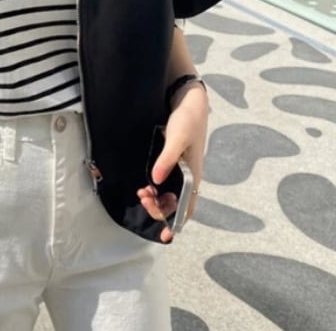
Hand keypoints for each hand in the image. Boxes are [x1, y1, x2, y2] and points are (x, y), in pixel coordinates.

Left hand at [137, 83, 207, 242]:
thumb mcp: (176, 138)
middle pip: (176, 203)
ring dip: (155, 199)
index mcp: (194, 174)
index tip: (165, 235)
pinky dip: (154, 188)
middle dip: (159, 207)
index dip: (178, 222)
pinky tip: (144, 185)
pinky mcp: (171, 161)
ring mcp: (180, 169)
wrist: (188, 99)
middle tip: (142, 198)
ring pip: (168, 194)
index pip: (188, 207)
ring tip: (141, 193)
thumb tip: (155, 180)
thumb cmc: (187, 119)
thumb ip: (167, 159)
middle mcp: (188, 175)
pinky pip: (163, 183)